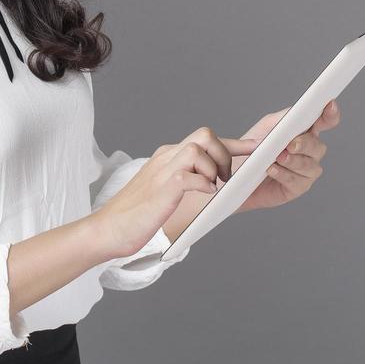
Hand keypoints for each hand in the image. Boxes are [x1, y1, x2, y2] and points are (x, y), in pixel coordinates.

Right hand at [93, 125, 259, 259]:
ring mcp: (162, 171)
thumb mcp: (164, 191)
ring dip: (213, 168)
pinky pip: (189, 176)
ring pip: (197, 149)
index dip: (233, 143)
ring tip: (213, 187)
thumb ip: (183, 180)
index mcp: (167, 157)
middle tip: (226, 177)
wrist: (109, 228)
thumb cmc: (136, 215)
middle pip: (204, 134)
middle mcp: (165, 158)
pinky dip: (203, 184)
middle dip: (225, 153)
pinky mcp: (161, 189)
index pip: (204, 140)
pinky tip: (206, 194)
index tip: (255, 147)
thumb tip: (212, 183)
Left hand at [232, 100, 340, 212]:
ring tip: (278, 157)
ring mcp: (306, 171)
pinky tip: (272, 169)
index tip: (330, 105)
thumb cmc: (252, 149)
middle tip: (291, 144)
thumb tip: (295, 114)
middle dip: (305, 144)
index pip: (324, 122)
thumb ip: (283, 119)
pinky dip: (284, 174)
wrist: (234, 174)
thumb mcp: (266, 127)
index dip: (331, 115)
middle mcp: (309, 152)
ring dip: (293, 161)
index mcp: (305, 133)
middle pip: (318, 146)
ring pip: (310, 166)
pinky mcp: (297, 188)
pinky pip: (296, 181)